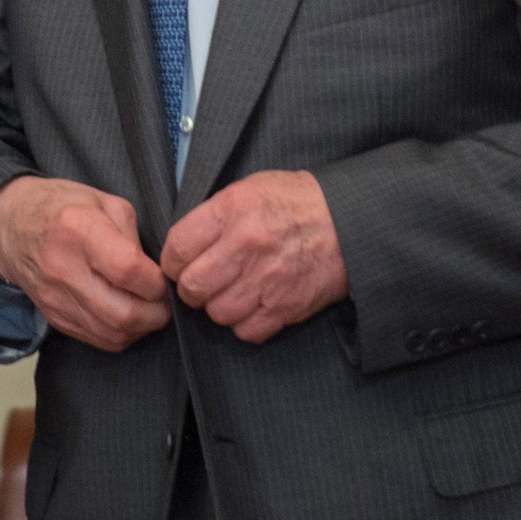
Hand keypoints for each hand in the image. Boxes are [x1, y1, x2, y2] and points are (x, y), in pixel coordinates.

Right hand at [0, 175, 168, 351]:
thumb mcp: (103, 201)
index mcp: (78, 231)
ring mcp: (57, 299)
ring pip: (113, 333)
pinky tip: (128, 316)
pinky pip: (98, 339)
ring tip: (150, 309)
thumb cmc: (61, 207)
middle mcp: (64, 269)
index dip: (156, 282)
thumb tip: (155, 272)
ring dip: (142, 327)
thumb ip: (133, 236)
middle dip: (156, 313)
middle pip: (122, 313)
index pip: (128, 272)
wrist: (12, 227)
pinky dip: (121, 333)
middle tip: (166, 301)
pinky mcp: (56, 317)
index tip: (164, 278)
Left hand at [157, 170, 347, 343]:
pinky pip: (246, 331)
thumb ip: (214, 215)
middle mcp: (247, 244)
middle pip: (192, 286)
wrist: (349, 221)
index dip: (171, 261)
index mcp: (232, 210)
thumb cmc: (296, 202)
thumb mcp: (249, 188)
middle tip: (202, 282)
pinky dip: (245, 324)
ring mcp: (267, 279)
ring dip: (218, 306)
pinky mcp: (287, 307)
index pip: (177, 248)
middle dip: (191, 288)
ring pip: (217, 313)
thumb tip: (182, 245)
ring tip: (231, 292)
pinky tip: (252, 305)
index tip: (178, 265)